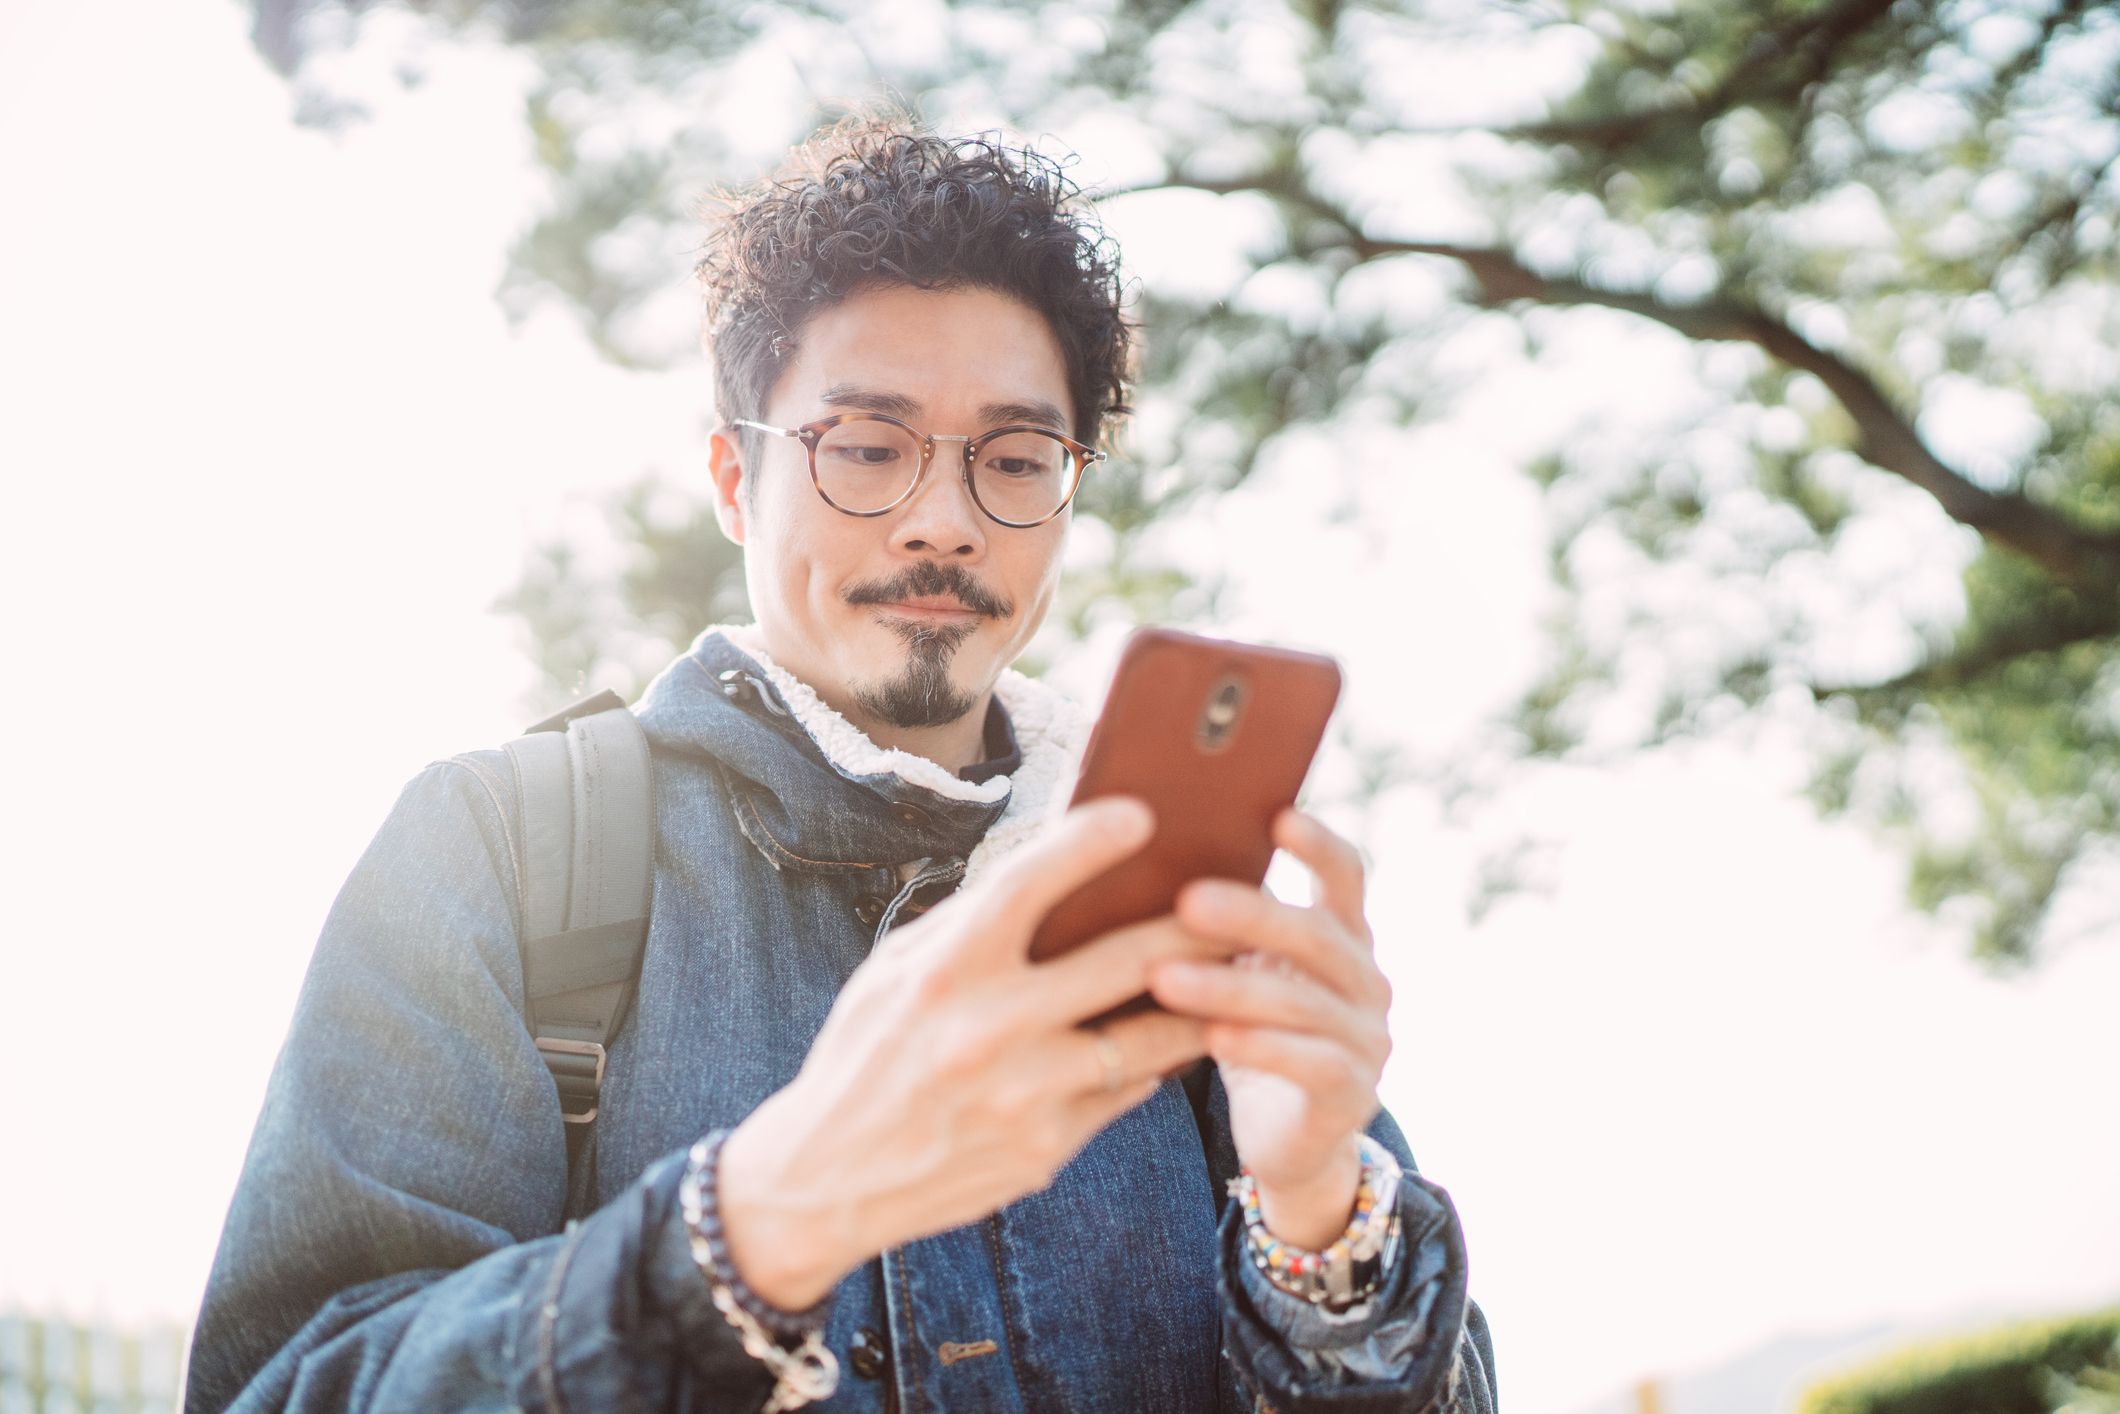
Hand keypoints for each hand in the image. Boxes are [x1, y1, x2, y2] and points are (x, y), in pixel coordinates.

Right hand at [717, 797, 1222, 1308]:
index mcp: (943, 969)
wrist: (828, 1177)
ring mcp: (1024, 1095)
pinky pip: (1126, 1090)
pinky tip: (1182, 1031)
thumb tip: (1056, 863)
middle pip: (1124, 960)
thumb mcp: (895, 970)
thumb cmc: (867, 1051)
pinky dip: (1157, 1058)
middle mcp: (987, 1029)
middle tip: (1240, 897)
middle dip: (1196, 923)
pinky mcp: (1047, 1147)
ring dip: (1204, 998)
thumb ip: (972, 920)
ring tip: (1239, 967)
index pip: (1028, 882)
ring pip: (1151, 1036)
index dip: (1089, 841)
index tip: (1142, 813)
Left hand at [1146, 811, 1391, 1249]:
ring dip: (1231, 987)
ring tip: (1164, 977)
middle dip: (1251, 916)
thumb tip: (1137, 862)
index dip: (1318, 845)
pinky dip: (1261, 1047)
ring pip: (1305, 1003)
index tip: (1277, 815)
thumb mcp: (1240, 974)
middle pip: (1317, 935)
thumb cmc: (1248, 1035)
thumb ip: (1221, 928)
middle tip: (1186, 900)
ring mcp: (1368, 1040)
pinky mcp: (1353, 1095)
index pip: (1346, 876)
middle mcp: (1367, 982)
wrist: (1289, 1142)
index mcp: (1343, 939)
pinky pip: (1311, 1063)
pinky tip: (1212, 1038)